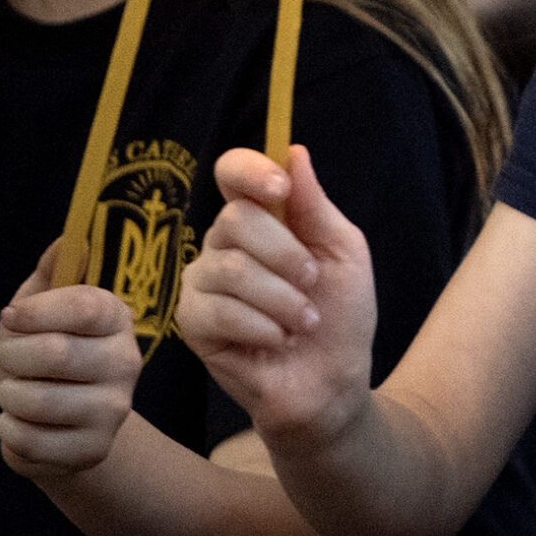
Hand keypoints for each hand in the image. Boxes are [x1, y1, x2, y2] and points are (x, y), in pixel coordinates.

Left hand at [0, 240, 142, 477]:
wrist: (67, 426)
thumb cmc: (48, 357)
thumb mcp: (44, 310)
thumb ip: (52, 272)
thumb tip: (67, 239)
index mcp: (116, 319)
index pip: (85, 305)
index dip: (38, 310)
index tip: (11, 317)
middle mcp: (126, 362)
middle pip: (55, 353)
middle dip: (11, 358)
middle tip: (11, 363)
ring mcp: (114, 410)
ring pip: (35, 401)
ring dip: (8, 397)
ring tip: (19, 395)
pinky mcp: (93, 450)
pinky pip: (28, 441)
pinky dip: (9, 432)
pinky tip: (23, 425)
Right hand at [174, 146, 378, 452]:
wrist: (333, 383)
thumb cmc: (340, 315)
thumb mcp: (343, 253)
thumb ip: (315, 206)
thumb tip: (294, 151)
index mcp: (261, 219)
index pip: (232, 172)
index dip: (250, 170)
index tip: (280, 188)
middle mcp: (223, 244)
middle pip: (235, 220)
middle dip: (287, 254)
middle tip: (311, 284)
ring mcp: (202, 283)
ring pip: (230, 268)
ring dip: (282, 300)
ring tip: (304, 322)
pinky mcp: (192, 323)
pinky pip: (219, 311)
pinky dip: (263, 327)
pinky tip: (278, 341)